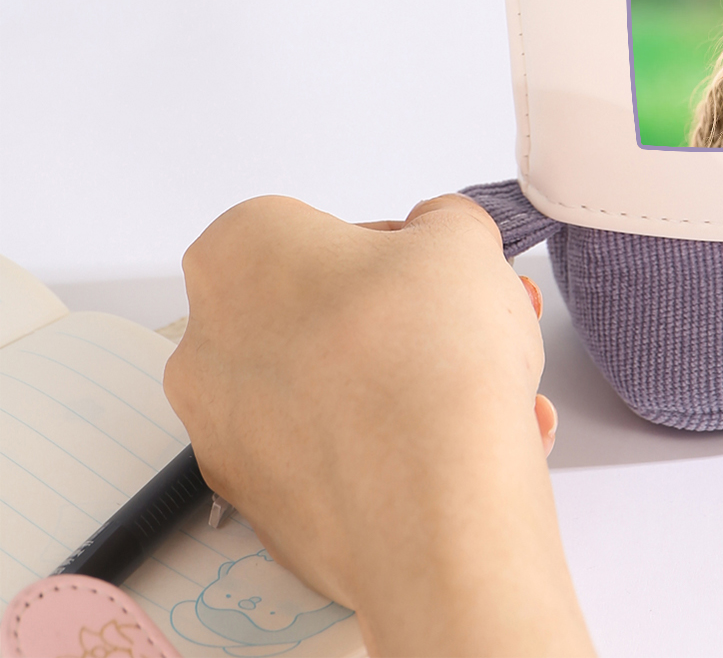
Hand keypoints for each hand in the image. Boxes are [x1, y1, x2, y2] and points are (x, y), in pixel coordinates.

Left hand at [166, 194, 592, 657]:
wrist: (436, 507)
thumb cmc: (432, 350)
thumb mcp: (461, 235)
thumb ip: (443, 223)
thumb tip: (435, 244)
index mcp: (236, 257)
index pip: (315, 228)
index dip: (395, 247)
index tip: (440, 270)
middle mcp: (208, 347)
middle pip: (325, 315)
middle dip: (406, 321)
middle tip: (476, 326)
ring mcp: (229, 440)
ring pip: (338, 393)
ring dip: (415, 386)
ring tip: (498, 393)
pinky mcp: (266, 515)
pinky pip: (341, 461)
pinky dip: (401, 450)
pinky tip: (476, 446)